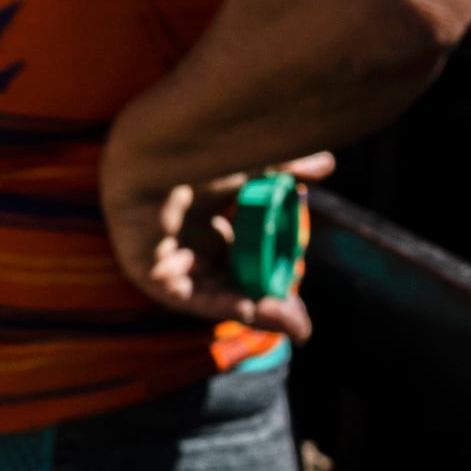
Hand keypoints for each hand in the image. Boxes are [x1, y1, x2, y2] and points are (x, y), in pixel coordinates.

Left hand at [105, 147, 334, 337]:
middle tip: (299, 322)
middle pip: (231, 288)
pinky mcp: (143, 267)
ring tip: (281, 317)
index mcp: (206, 227)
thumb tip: (327, 165)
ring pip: (210, 296)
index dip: (274, 286)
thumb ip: (288, 170)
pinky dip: (214, 302)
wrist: (157, 148)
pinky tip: (245, 307)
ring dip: (247, 310)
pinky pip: (181, 294)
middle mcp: (186, 247)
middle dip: (267, 309)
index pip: (244, 267)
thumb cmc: (199, 152)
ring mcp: (164, 259)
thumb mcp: (253, 165)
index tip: (302, 304)